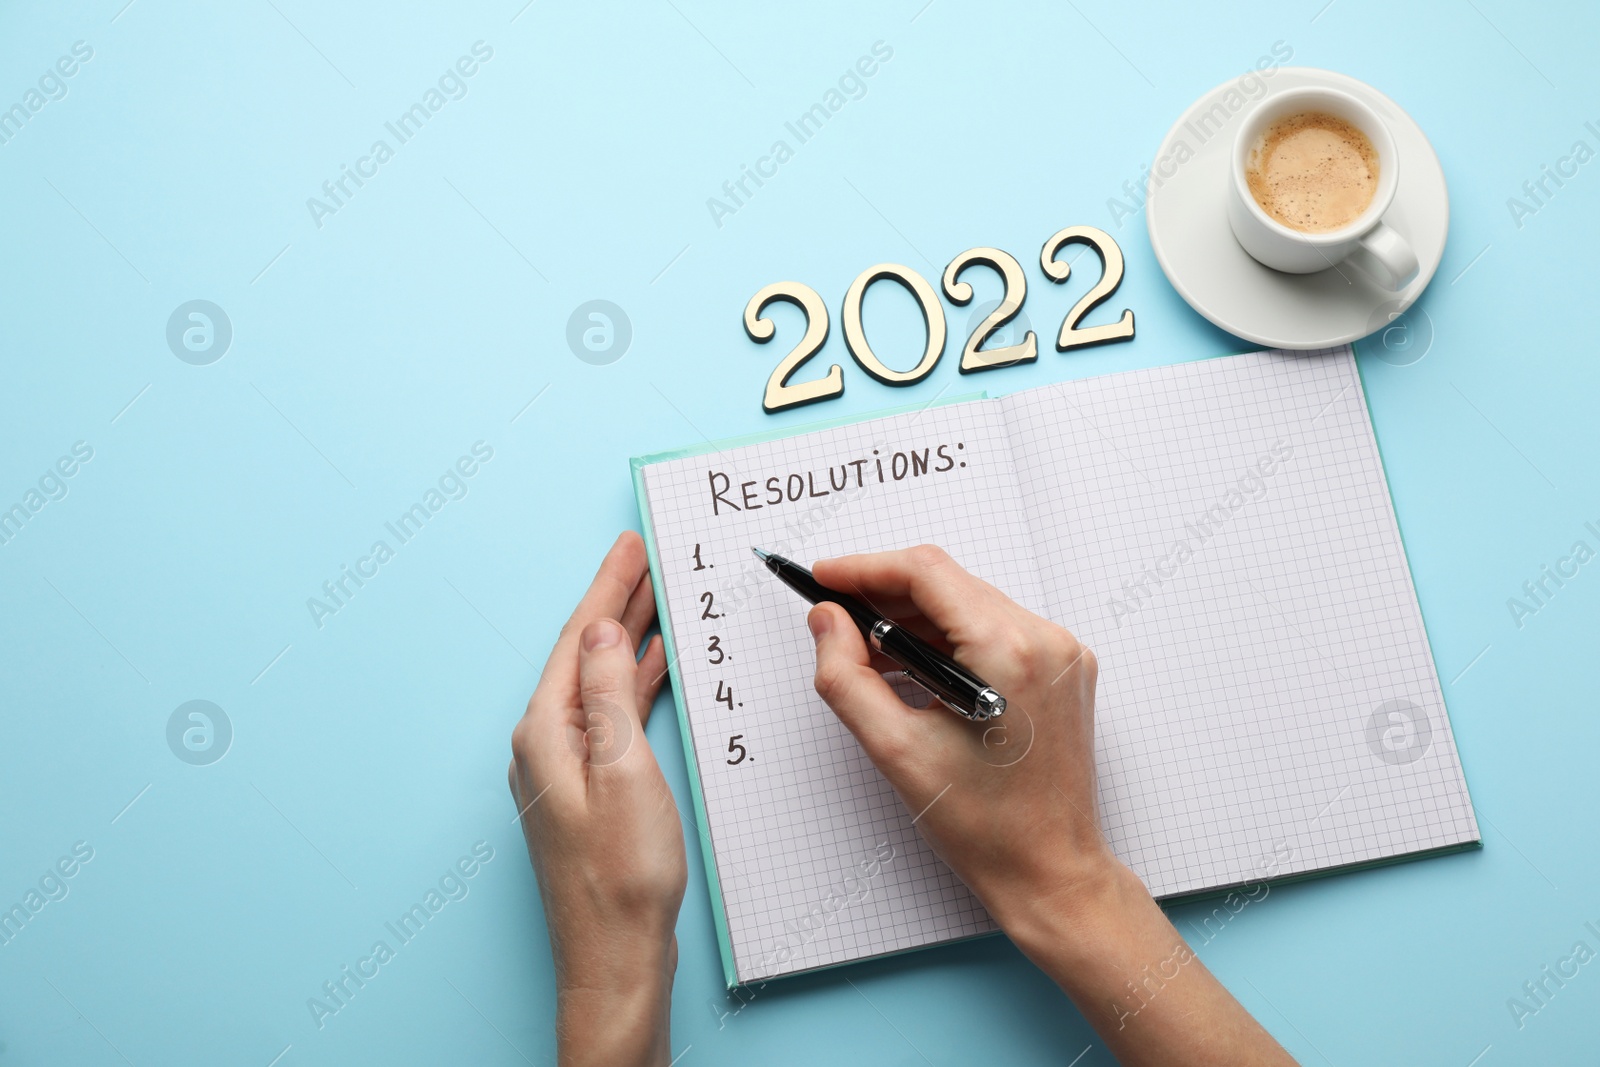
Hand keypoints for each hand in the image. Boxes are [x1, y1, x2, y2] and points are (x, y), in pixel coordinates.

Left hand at [510, 531, 685, 1066]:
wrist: (615, 956)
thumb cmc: (622, 876)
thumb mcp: (624, 770)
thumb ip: (611, 695)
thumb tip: (601, 632)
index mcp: (545, 732)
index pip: (577, 638)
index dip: (607, 586)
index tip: (629, 544)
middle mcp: (543, 744)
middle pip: (583, 653)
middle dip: (615, 602)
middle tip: (644, 555)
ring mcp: (562, 768)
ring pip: (597, 681)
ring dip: (626, 638)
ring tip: (655, 596)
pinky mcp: (585, 789)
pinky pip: (608, 714)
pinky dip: (633, 683)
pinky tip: (652, 668)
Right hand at [807, 546, 1292, 1065]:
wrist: (1050, 871)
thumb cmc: (986, 827)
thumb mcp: (896, 750)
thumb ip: (847, 677)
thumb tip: (827, 621)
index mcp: (1008, 652)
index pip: (926, 573)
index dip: (865, 568)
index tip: (824, 578)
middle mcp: (1045, 640)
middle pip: (949, 583)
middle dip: (885, 595)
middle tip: (834, 619)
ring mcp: (1061, 653)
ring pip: (970, 603)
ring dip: (915, 618)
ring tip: (867, 652)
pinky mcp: (1063, 669)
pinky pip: (995, 629)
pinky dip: (950, 638)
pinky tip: (913, 667)